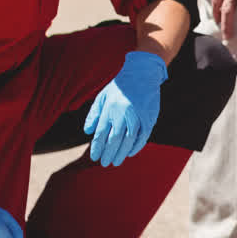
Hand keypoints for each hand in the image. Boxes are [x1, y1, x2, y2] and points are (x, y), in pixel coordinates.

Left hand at [83, 51, 167, 165]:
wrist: (142, 74)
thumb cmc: (120, 87)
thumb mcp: (102, 97)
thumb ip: (94, 114)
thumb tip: (87, 132)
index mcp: (109, 109)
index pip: (101, 134)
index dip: (97, 148)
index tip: (94, 157)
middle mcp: (123, 114)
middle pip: (114, 140)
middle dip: (108, 154)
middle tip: (105, 163)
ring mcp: (137, 116)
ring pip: (128, 141)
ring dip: (121, 153)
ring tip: (116, 161)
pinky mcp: (149, 118)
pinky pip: (142, 137)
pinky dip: (136, 146)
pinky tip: (130, 153)